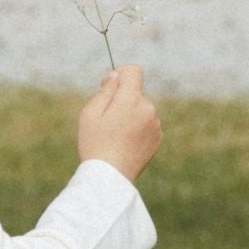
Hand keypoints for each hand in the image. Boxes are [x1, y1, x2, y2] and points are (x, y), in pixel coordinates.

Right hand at [78, 64, 160, 181]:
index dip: (120, 74)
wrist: (110, 177)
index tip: (109, 86)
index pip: (133, 71)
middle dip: (122, 99)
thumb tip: (116, 77)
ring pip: (141, 109)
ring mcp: (155, 124)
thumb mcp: (91, 113)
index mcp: (131, 100)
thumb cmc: (95, 144)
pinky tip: (125, 143)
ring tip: (115, 135)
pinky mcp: (158, 138)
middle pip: (135, 93)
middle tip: (106, 120)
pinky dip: (137, 128)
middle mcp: (148, 109)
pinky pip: (147, 123)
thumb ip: (106, 90)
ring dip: (130, 114)